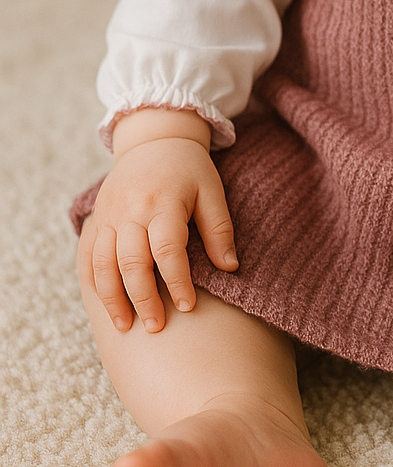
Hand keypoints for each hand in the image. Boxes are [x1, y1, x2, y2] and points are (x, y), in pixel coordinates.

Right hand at [79, 108, 236, 334]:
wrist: (154, 139)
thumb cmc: (189, 169)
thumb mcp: (212, 190)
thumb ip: (219, 228)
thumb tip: (231, 267)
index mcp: (164, 201)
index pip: (167, 249)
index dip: (177, 281)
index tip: (188, 306)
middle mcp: (132, 209)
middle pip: (131, 261)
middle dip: (142, 298)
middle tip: (156, 327)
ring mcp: (109, 214)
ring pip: (103, 263)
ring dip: (112, 297)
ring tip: (125, 325)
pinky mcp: (97, 217)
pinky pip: (87, 254)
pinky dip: (93, 281)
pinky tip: (104, 303)